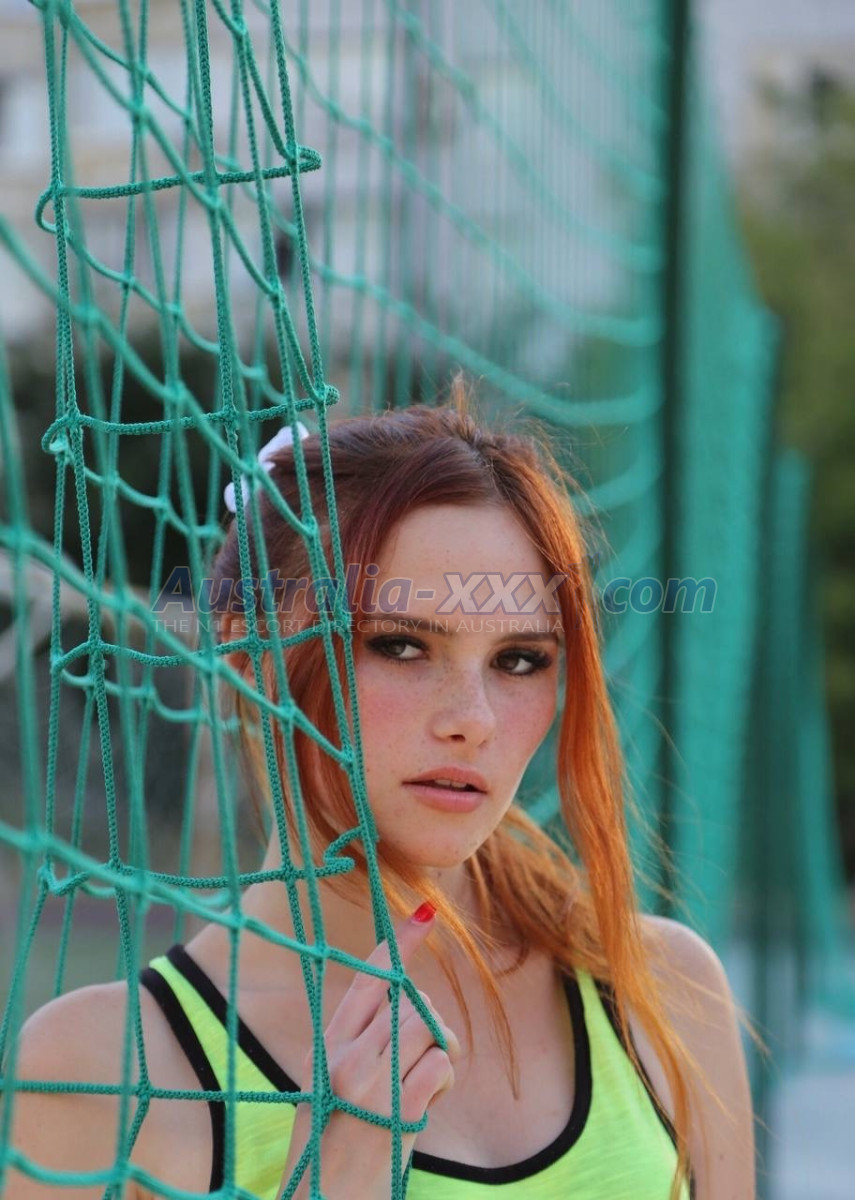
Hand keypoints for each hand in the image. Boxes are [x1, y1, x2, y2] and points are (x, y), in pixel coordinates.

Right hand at [279, 903, 460, 1198]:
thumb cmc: (333, 1153)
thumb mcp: (332, 1088)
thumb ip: (361, 1047)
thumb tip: (406, 1013)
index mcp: (327, 1046)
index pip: (368, 978)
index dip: (399, 943)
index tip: (425, 912)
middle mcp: (344, 1056)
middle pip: (409, 1001)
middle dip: (430, 1025)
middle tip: (426, 1062)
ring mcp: (368, 1083)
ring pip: (428, 1029)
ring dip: (439, 1057)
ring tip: (421, 1093)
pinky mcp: (395, 1111)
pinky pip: (439, 1068)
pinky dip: (442, 1086)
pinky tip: (422, 1112)